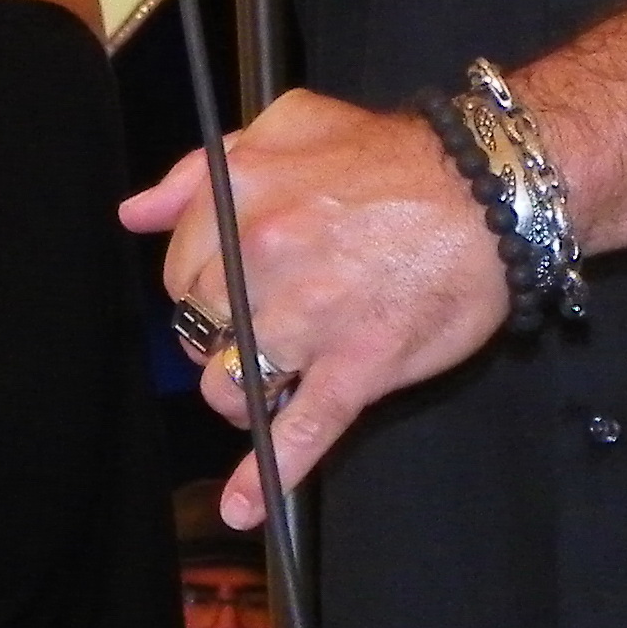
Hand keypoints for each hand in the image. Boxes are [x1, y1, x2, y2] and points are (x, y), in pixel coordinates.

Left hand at [128, 88, 511, 528]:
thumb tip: (137, 213)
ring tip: (266, 383)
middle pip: (201, 329)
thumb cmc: (394, 156)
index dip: (200, 285)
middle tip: (257, 326)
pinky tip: (247, 504)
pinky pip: (301, 430)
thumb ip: (202, 168)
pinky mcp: (356, 365)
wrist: (489, 191)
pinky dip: (269, 472)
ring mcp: (309, 316)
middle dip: (222, 336)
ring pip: (234, 383)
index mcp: (242, 194)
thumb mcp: (291, 124)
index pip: (178, 269)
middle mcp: (263, 255)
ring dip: (242, 393)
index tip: (227, 289)